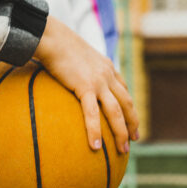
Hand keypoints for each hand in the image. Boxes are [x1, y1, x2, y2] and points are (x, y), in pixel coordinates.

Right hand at [33, 16, 138, 152]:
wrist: (52, 37)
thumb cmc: (56, 44)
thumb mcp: (74, 54)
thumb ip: (77, 67)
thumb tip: (66, 76)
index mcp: (106, 68)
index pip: (123, 91)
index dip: (129, 107)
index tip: (131, 121)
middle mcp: (107, 75)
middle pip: (127, 104)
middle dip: (133, 123)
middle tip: (134, 139)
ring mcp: (98, 82)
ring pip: (116, 112)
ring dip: (122, 133)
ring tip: (123, 150)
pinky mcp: (85, 86)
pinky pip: (92, 114)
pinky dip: (95, 131)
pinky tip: (96, 146)